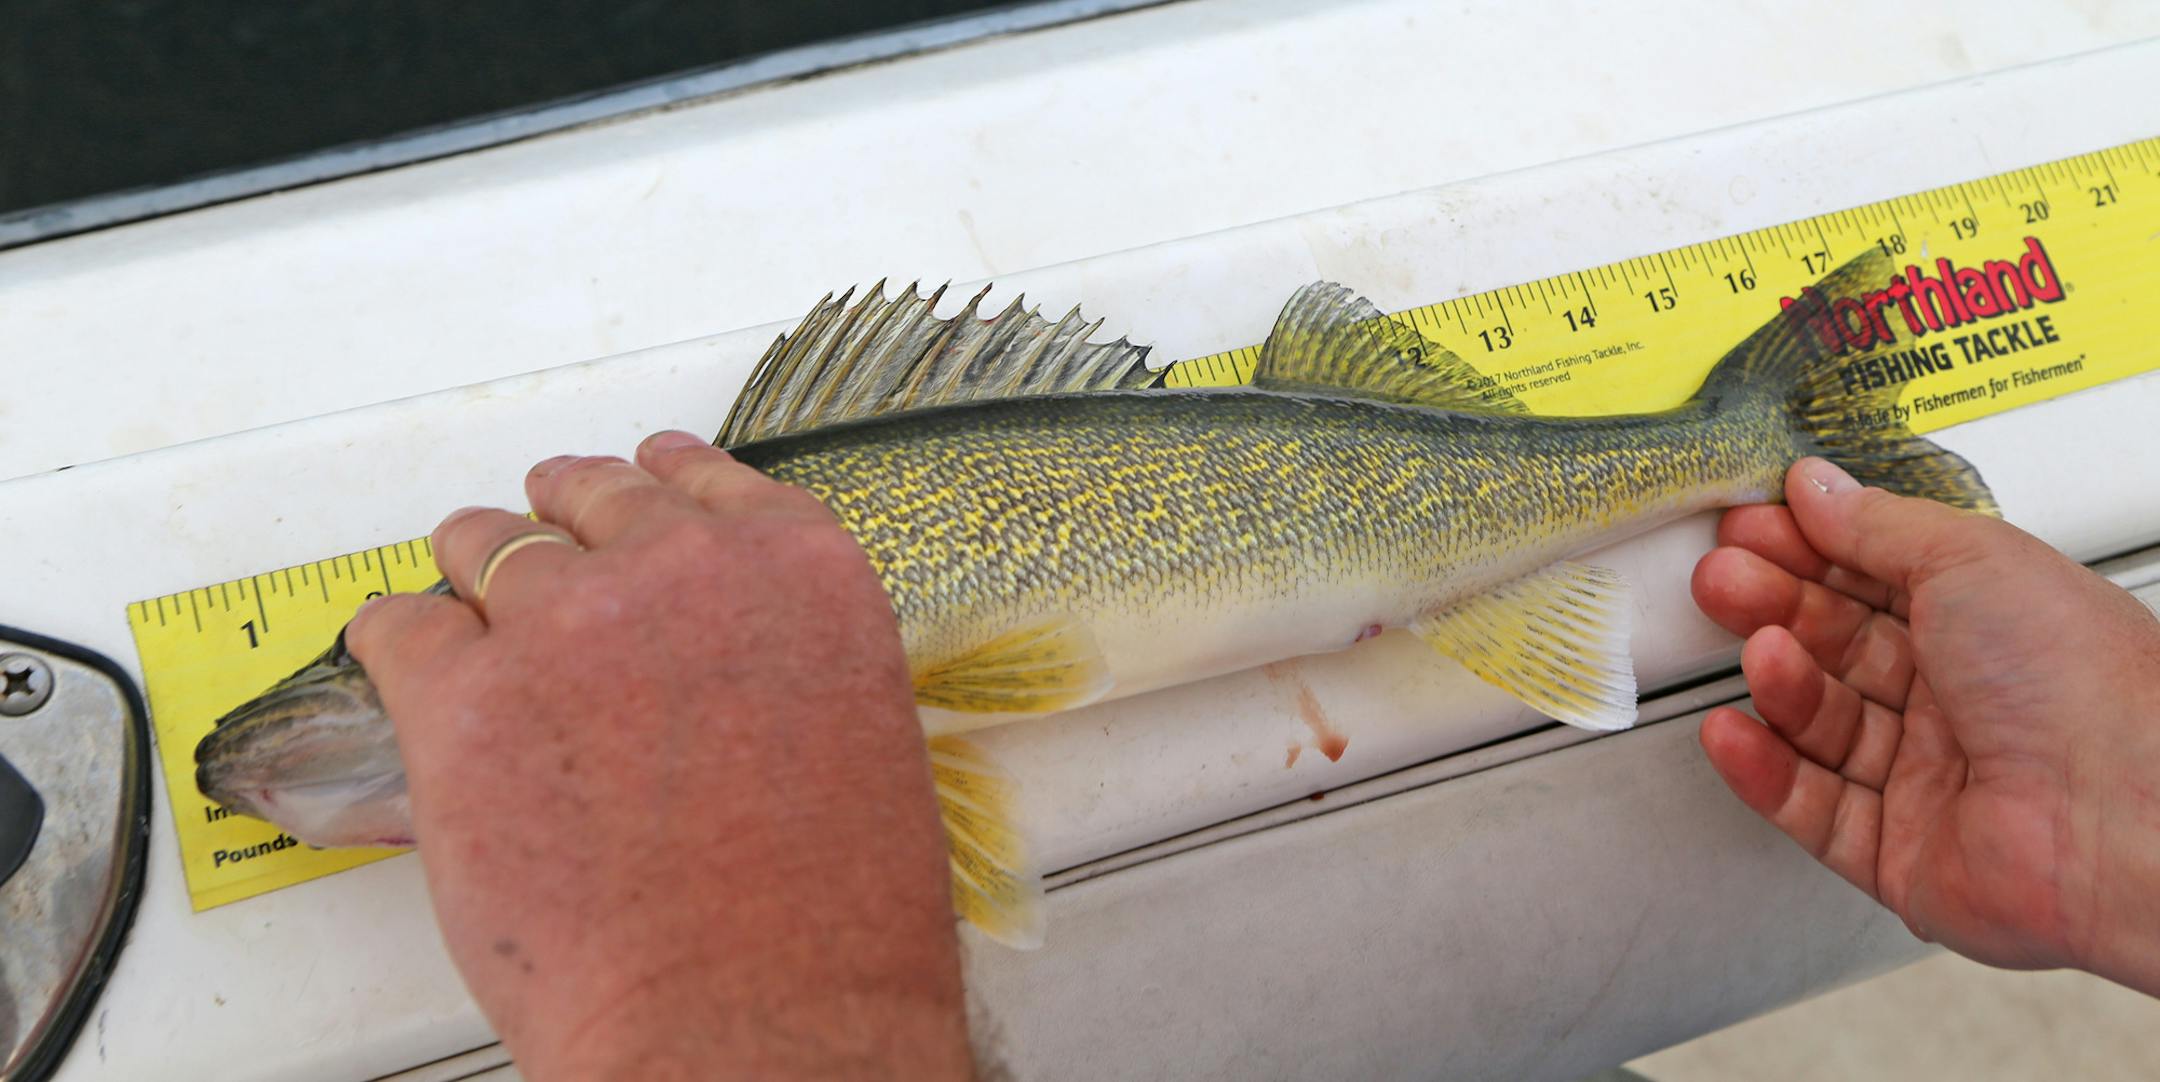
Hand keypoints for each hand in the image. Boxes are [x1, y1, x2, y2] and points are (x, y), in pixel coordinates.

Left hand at [345, 432, 972, 1080]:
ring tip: (466, 618)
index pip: (699, 476)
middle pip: (585, 498)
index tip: (626, 492)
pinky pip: (399, 626)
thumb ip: (777, 658)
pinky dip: (400, 647)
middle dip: (557, 528)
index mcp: (797, 569)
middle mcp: (683, 566)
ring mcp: (566, 620)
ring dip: (474, 577)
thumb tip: (715, 668)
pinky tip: (410, 674)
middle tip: (535, 564)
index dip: (648, 486)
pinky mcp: (465, 695)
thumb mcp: (853, 737)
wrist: (753, 1019)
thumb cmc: (825, 923)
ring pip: (483, 543)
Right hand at [1692, 457, 2159, 995]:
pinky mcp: (1901, 855)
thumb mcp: (1971, 558)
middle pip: (1839, 648)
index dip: (1809, 550)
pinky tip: (1735, 733)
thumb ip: (1877, 524)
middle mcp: (1964, 701)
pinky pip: (1812, 809)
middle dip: (1774, 607)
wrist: (2123, 814)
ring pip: (1822, 725)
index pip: (1875, 578)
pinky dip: (1764, 772)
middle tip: (1723, 579)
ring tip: (1756, 651)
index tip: (1753, 526)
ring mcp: (1930, 778)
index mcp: (1992, 625)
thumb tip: (1817, 487)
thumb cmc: (2084, 683)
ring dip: (1777, 683)